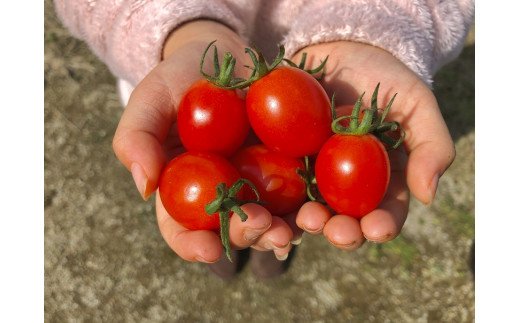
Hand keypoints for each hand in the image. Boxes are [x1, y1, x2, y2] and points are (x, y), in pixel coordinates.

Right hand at [112, 20, 293, 261]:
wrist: (228, 57)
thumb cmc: (182, 79)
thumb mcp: (153, 98)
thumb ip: (137, 136)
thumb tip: (143, 187)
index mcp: (183, 188)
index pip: (181, 229)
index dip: (192, 245)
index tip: (209, 250)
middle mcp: (221, 196)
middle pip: (230, 230)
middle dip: (244, 237)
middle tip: (257, 225)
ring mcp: (256, 186)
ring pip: (267, 222)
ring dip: (278, 232)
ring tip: (286, 230)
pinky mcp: (289, 170)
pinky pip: (299, 196)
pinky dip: (306, 208)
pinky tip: (313, 210)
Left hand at [293, 41, 454, 248]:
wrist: (339, 47)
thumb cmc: (383, 76)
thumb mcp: (416, 104)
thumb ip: (432, 146)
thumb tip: (427, 197)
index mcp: (381, 179)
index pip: (385, 211)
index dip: (382, 225)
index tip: (377, 228)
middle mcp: (346, 185)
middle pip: (345, 219)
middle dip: (343, 232)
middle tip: (337, 232)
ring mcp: (312, 173)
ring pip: (310, 209)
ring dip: (309, 223)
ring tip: (307, 219)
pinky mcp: (284, 159)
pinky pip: (277, 184)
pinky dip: (275, 203)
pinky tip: (273, 211)